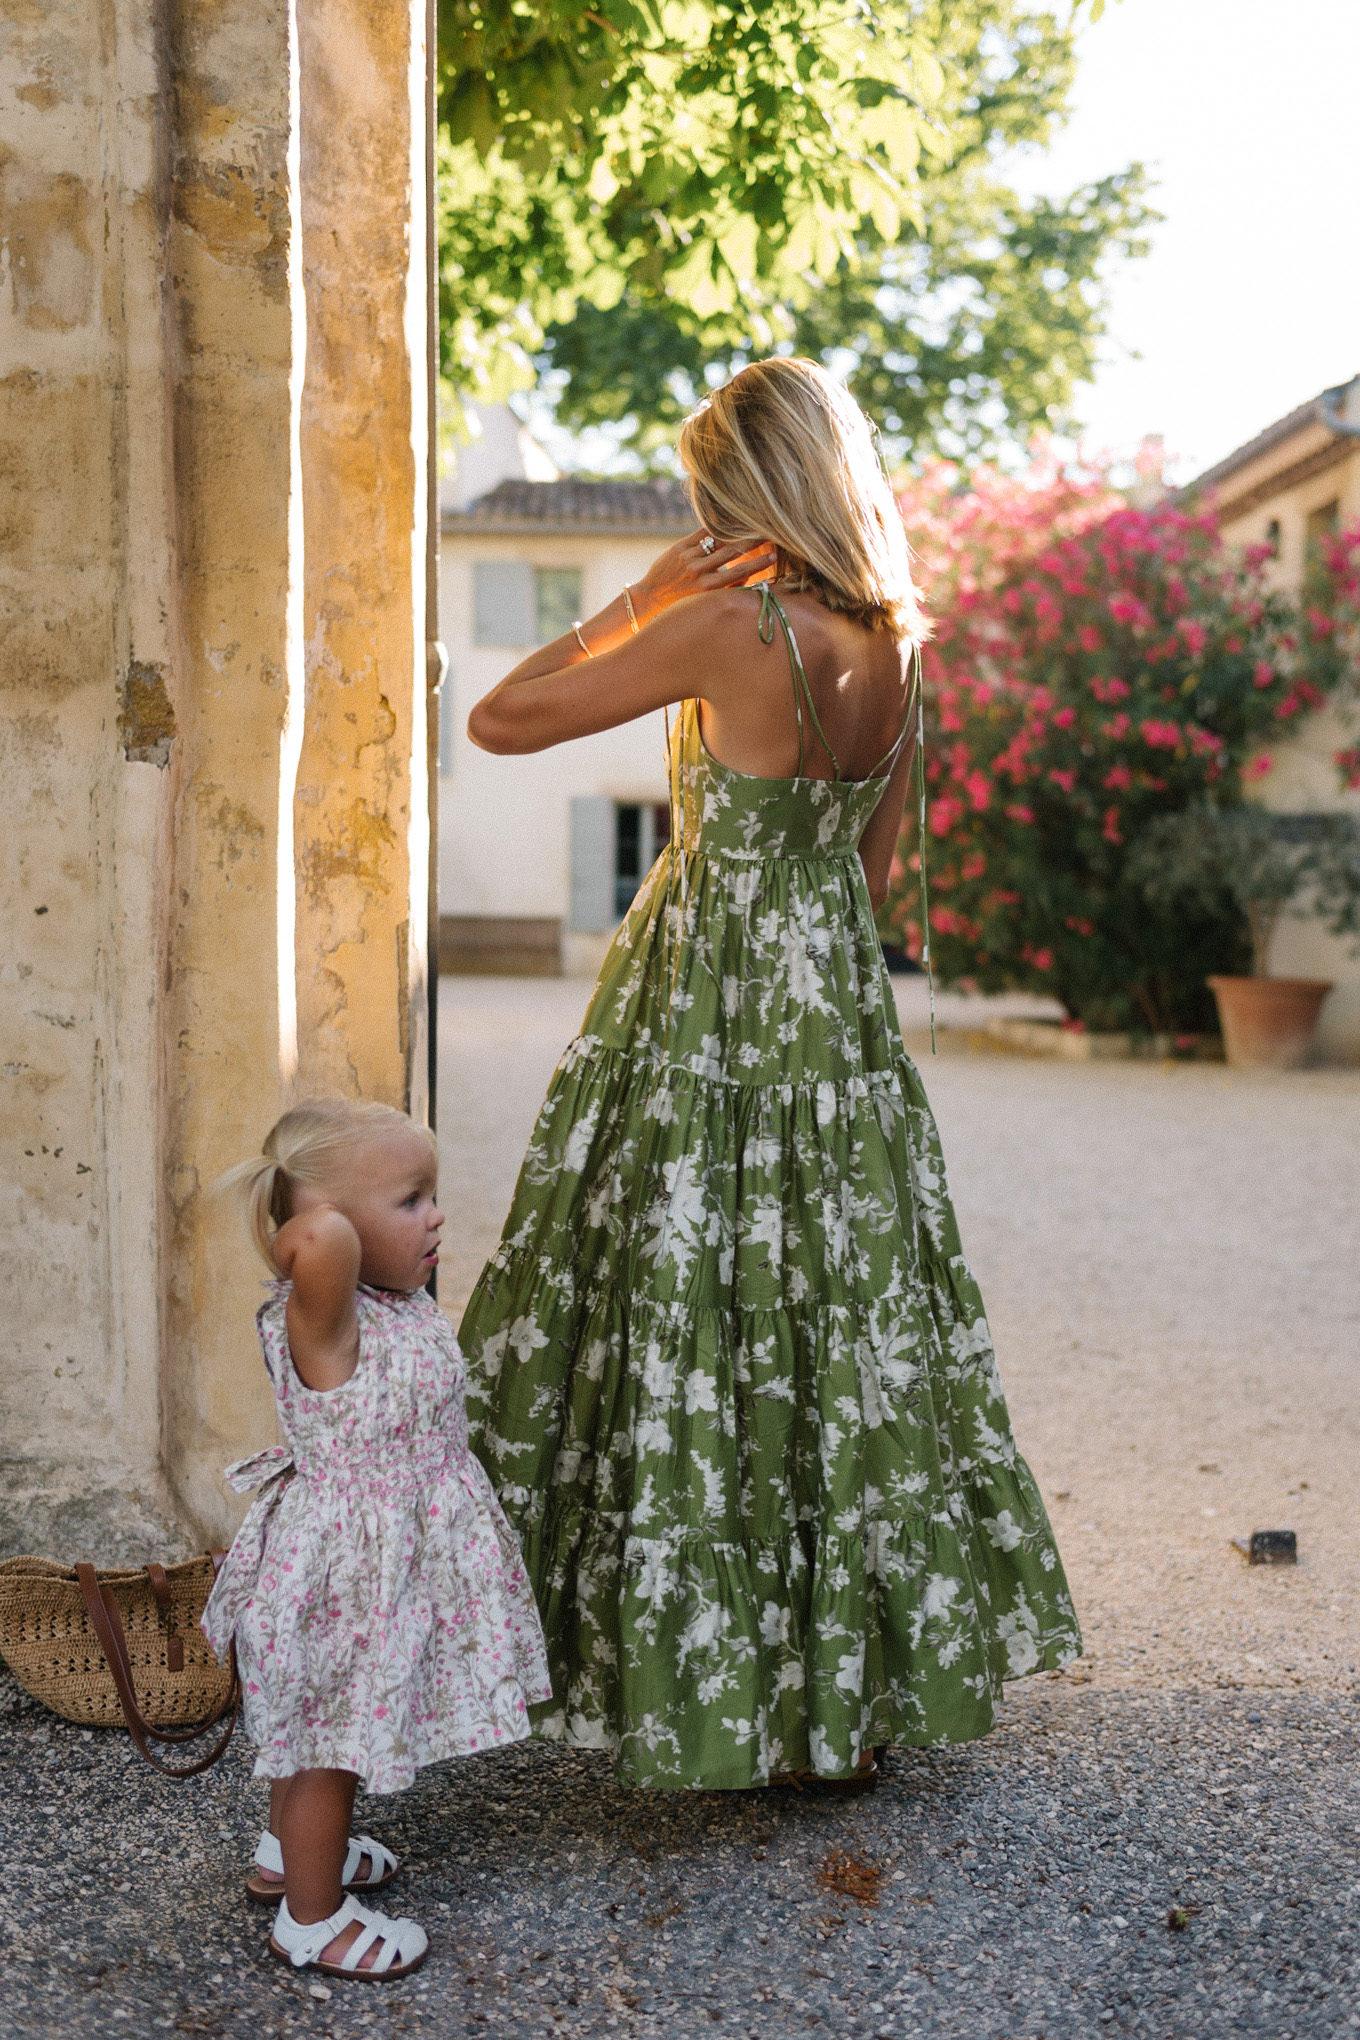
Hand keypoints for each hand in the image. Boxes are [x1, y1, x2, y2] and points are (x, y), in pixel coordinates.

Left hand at [632, 529, 777, 623]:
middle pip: (733, 552)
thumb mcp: (703, 602)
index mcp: (708, 589)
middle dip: (752, 541)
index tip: (773, 556)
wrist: (649, 599)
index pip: (740, 572)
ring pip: (718, 540)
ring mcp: (688, 558)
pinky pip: (702, 534)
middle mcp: (699, 572)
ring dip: (736, 531)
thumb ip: (724, 590)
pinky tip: (728, 520)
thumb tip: (747, 577)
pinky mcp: (679, 548)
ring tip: (751, 523)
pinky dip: (716, 527)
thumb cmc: (680, 605)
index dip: (758, 563)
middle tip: (768, 532)